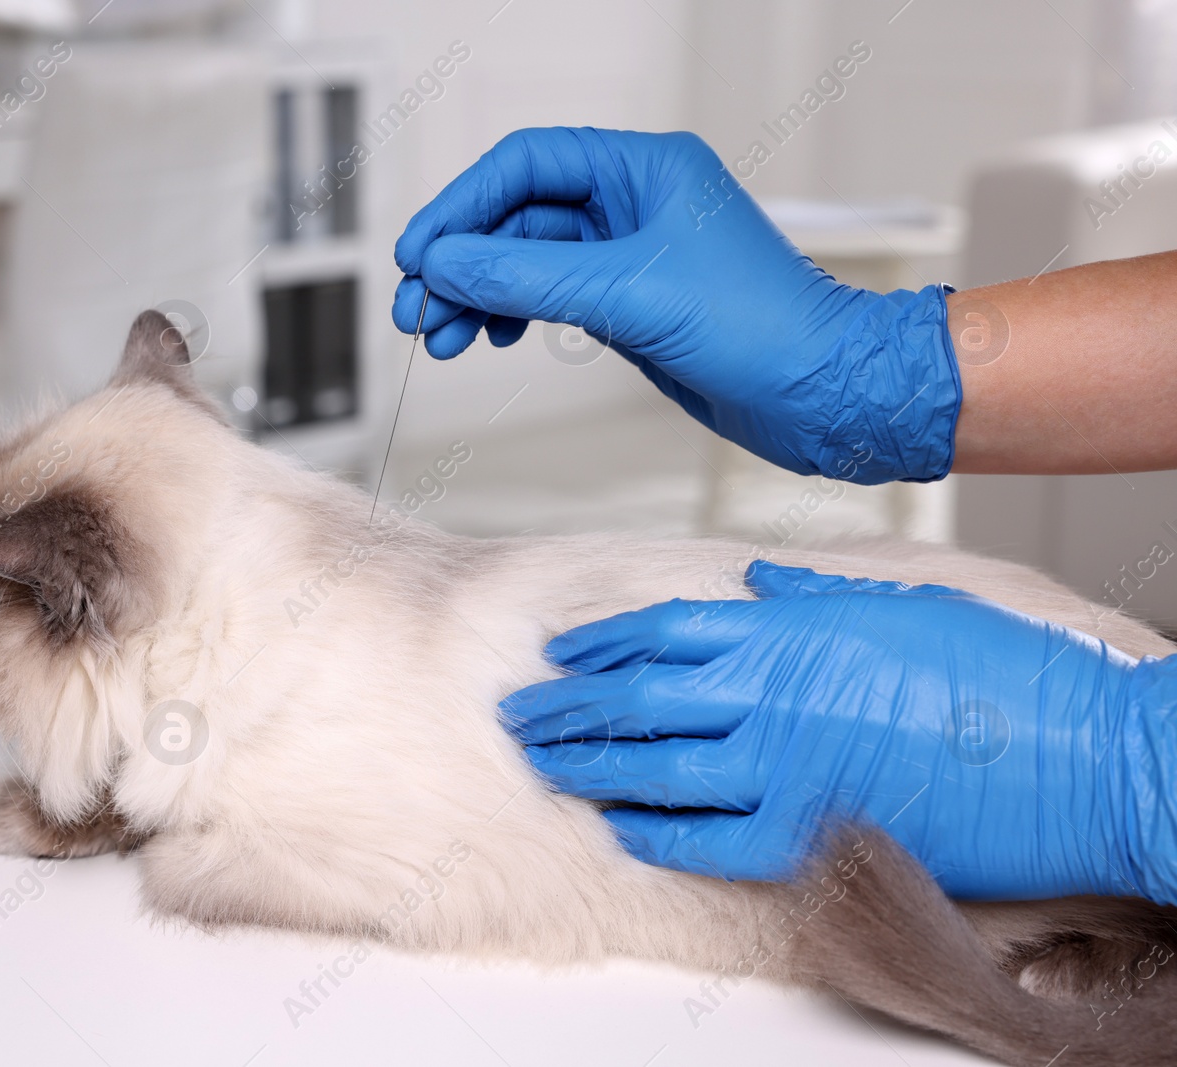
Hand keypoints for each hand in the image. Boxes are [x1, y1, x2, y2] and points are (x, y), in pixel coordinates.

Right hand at [392, 127, 960, 483]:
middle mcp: (633, 202)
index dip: (462, 206)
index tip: (419, 254)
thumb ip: (528, 275)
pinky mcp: (629, 302)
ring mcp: (629, 254)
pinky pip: (548, 296)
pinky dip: (512, 316)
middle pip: (517, 214)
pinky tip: (493, 338)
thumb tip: (447, 261)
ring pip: (527, 261)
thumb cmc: (762, 327)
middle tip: (417, 309)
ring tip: (442, 337)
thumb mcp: (629, 292)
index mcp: (643, 169)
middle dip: (462, 261)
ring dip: (478, 295)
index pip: (526, 165)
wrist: (823, 394)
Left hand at [503, 561, 1176, 903]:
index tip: (565, 653)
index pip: (663, 627)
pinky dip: (657, 833)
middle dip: (570, 704)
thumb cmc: (1002, 673)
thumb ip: (818, 594)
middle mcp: (772, 691)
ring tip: (545, 765)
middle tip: (523, 713)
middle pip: (638, 693)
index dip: (603, 641)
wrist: (1080, 755)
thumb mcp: (905, 602)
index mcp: (792, 627)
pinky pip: (707, 839)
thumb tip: (759, 585)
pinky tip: (623, 828)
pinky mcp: (813, 832)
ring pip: (656, 763)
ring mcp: (786, 764)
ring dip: (591, 764)